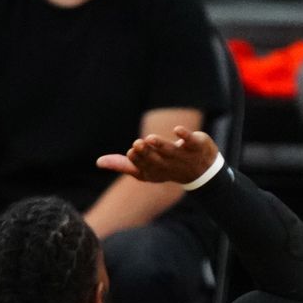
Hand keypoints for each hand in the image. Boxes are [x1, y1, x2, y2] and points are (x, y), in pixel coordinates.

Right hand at [96, 127, 219, 185]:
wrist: (204, 171)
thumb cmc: (168, 167)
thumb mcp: (146, 169)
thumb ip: (124, 164)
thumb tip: (99, 162)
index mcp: (155, 172)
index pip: (144, 167)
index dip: (138, 160)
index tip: (130, 152)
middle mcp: (169, 165)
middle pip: (156, 160)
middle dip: (147, 153)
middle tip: (137, 144)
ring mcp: (183, 156)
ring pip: (171, 151)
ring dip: (161, 145)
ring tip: (150, 138)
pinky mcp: (196, 145)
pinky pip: (190, 141)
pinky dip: (185, 136)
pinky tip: (177, 130)